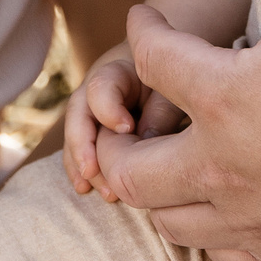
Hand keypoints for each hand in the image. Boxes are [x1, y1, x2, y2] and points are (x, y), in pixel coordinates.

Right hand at [64, 42, 185, 200]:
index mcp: (120, 70)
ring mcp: (96, 110)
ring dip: (82, 164)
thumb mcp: (175, 92)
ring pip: (78, 135)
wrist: (181, 73)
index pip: (101, 86)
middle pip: (79, 112)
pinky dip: (85, 169)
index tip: (126, 129)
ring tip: (95, 190)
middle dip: (82, 145)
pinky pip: (85, 150)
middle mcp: (100, 88)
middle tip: (92, 171)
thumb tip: (145, 144)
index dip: (108, 108)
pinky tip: (85, 189)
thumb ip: (161, 112)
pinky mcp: (100, 132)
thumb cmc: (182, 81)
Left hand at [93, 0, 260, 260]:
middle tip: (124, 119)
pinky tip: (225, 208)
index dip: (143, 31)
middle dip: (113, 141)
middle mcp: (225, 170)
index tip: (146, 21)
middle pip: (130, 169)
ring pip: (169, 222)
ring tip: (167, 164)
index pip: (152, 62)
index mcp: (227, 101)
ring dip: (154, 192)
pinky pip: (222, 254)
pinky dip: (206, 229)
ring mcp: (255, 222)